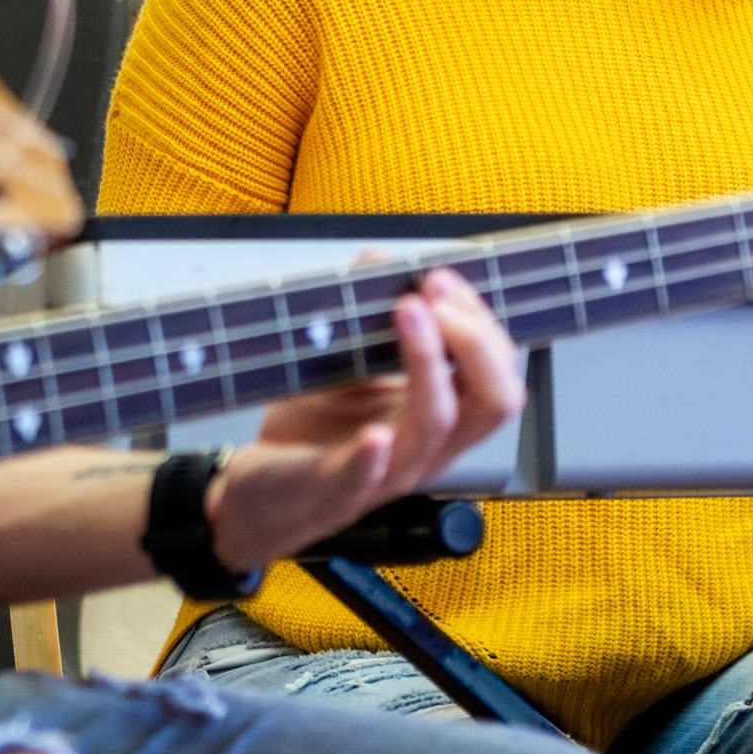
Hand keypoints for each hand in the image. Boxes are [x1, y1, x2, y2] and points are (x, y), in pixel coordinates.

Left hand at [206, 267, 519, 570]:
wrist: (257, 495)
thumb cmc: (313, 435)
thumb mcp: (344, 368)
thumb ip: (366, 318)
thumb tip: (380, 258)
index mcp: (436, 417)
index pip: (495, 374)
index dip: (482, 324)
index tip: (441, 277)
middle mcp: (425, 447)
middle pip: (493, 402)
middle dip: (475, 340)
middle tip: (434, 293)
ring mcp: (384, 474)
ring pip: (436, 428)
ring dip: (427, 364)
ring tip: (408, 312)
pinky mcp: (333, 492)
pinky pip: (363, 479)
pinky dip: (371, 456)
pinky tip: (373, 434)